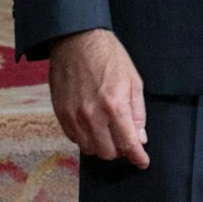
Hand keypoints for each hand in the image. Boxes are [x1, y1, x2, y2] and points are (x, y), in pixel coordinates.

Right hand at [48, 28, 147, 167]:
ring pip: (90, 149)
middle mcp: (92, 114)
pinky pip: (74, 139)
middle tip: (124, 138)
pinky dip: (86, 138)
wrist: (76, 40)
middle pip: (108, 152)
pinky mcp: (61, 114)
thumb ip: (137, 113)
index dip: (137, 157)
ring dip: (102, 145)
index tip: (141, 161)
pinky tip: (93, 125)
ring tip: (108, 131)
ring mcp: (74, 116)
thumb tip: (140, 139)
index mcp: (114, 105)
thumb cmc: (108, 56)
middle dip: (120, 150)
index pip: (128, 144)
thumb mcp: (133, 81)